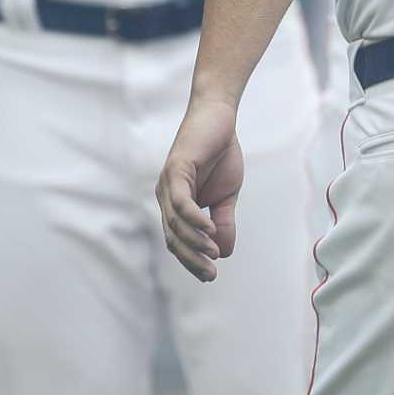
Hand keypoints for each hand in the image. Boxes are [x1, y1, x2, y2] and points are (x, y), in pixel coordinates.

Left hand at [157, 96, 242, 281]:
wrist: (219, 119)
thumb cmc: (220, 154)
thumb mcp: (226, 195)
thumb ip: (222, 221)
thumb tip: (225, 252)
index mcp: (176, 205)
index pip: (179, 240)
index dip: (192, 260)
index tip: (210, 275)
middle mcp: (166, 197)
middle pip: (173, 237)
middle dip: (191, 259)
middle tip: (210, 275)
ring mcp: (168, 184)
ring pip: (175, 223)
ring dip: (194, 242)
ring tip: (212, 255)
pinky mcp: (175, 170)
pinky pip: (181, 203)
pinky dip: (194, 220)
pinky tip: (209, 232)